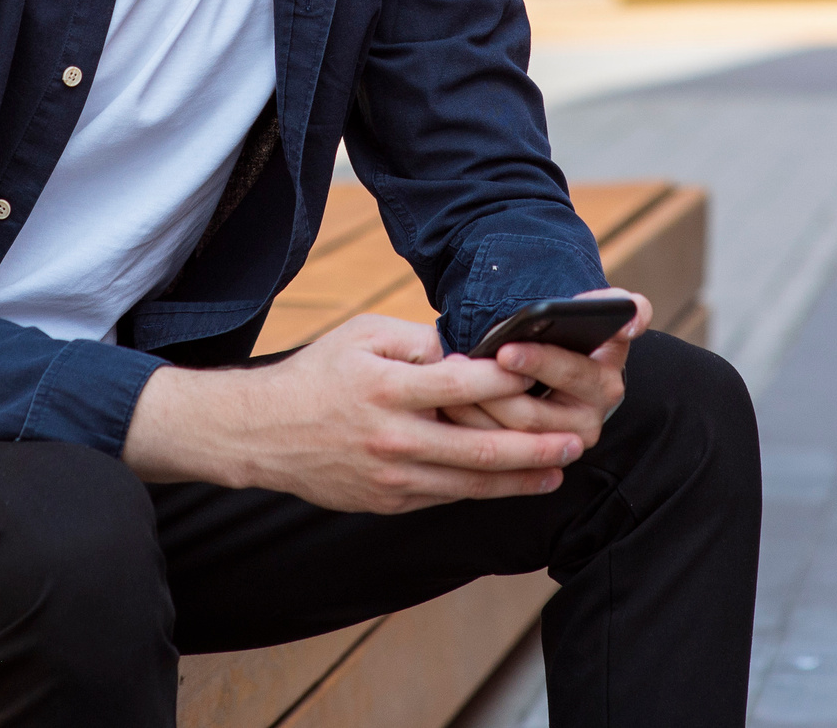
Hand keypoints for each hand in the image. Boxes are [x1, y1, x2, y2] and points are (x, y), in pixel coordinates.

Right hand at [122, 313, 585, 513]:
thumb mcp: (362, 336)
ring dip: (519, 478)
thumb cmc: (318, 374)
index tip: (545, 373)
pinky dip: (483, 491)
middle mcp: (393, 436)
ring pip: (469, 482)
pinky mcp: (388, 501)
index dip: (507, 378)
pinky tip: (513, 484)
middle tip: (575, 442)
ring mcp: (391, 476)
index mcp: (387, 386)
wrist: (261, 433)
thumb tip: (471, 349)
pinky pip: (446, 496)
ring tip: (558, 469)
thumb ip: (418, 340)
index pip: (461, 383)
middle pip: (478, 447)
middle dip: (533, 447)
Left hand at [442, 288, 651, 450]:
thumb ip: (627, 308)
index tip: (505, 350)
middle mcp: (589, 422)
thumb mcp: (604, 318)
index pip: (570, 372)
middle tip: (461, 366)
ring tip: (449, 381)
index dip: (539, 361)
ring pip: (511, 436)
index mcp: (605, 381)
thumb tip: (634, 320)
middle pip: (533, 413)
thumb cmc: (577, 337)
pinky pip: (500, 455)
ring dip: (475, 410)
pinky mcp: (537, 464)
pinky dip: (472, 429)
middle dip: (493, 388)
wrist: (565, 375)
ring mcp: (561, 449)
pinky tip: (449, 406)